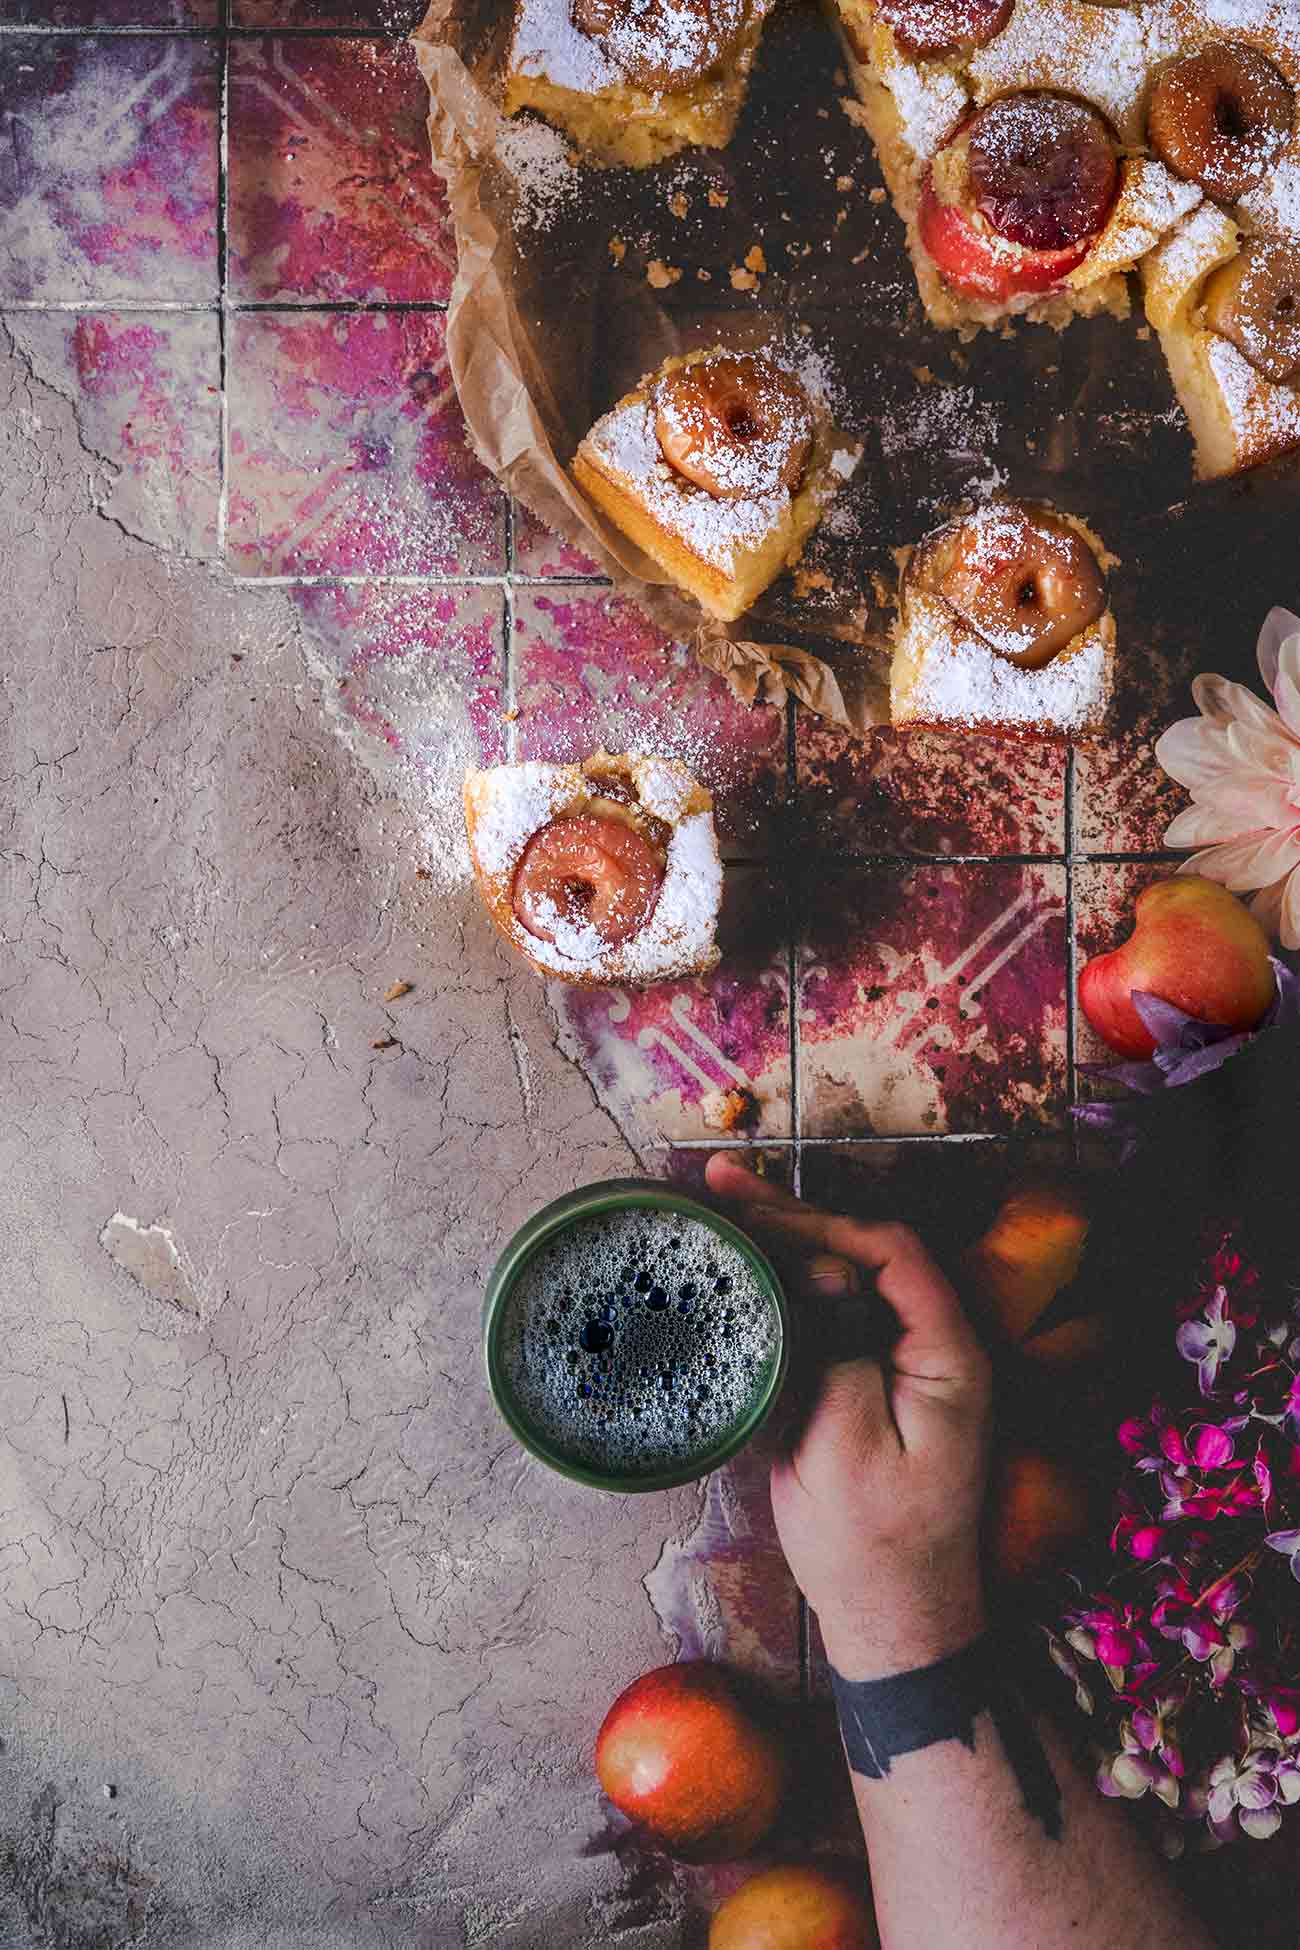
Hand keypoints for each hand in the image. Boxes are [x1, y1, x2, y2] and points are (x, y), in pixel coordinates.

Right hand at [705, 1154, 992, 1680]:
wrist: (892, 1621)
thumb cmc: (872, 1545)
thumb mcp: (846, 1446)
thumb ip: (838, 1347)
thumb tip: (818, 1268)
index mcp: (947, 1355)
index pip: (890, 1251)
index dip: (820, 1219)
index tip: (754, 1211)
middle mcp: (932, 1348)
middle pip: (866, 1252)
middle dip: (793, 1215)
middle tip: (720, 1186)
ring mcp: (901, 1366)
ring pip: (845, 1278)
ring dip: (784, 1240)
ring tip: (720, 1209)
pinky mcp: (869, 1386)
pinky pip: (831, 1315)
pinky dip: (784, 1285)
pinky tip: (741, 1269)